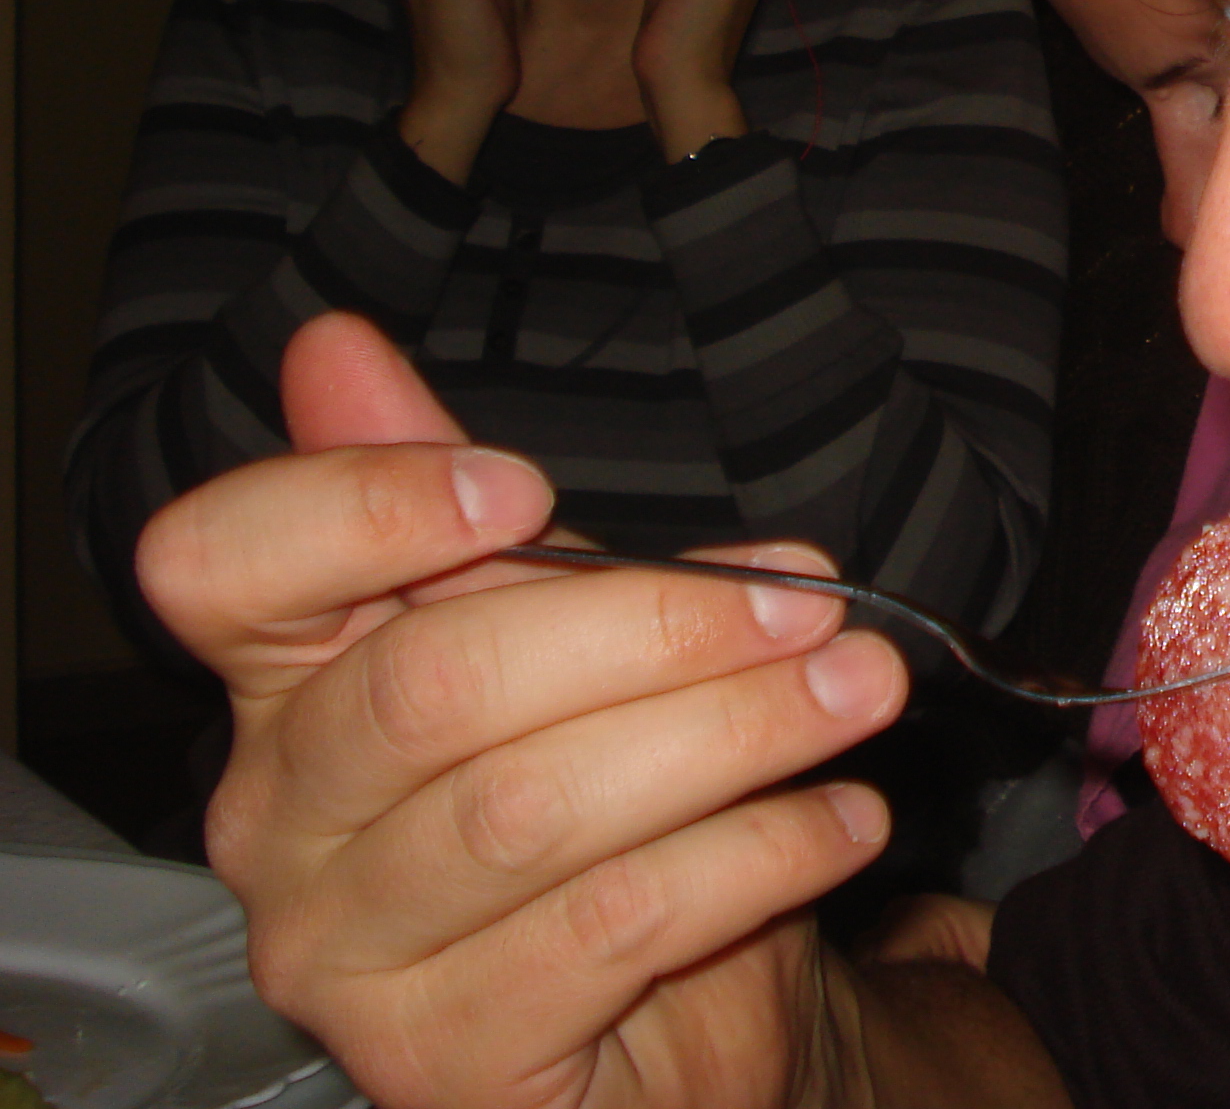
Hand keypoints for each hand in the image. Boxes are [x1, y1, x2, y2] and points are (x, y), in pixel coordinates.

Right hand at [140, 312, 907, 1108]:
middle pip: (428, 685)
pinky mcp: (441, 1064)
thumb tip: (336, 347)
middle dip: (650, 627)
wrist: (687, 1019)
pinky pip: (608, 928)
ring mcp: (344, 957)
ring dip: (733, 733)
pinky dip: (753, 855)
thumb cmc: (618, 799)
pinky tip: (842, 819)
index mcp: (283, 684)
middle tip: (815, 605)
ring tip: (858, 693)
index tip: (521, 486)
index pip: (217, 568)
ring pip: (532, 810)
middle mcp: (278, 824)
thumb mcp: (563, 626)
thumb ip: (457, 511)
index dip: (356, 511)